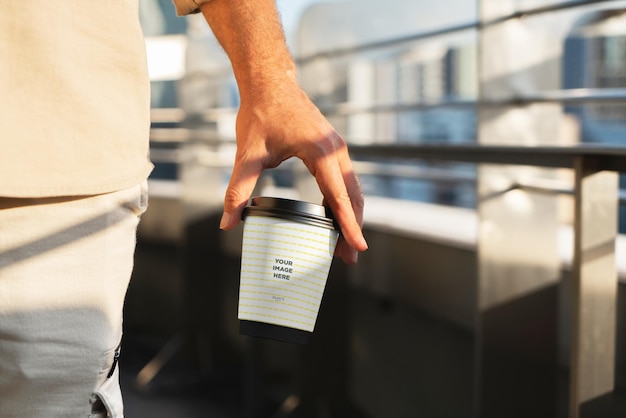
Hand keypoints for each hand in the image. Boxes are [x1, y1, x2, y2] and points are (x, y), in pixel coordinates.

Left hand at [199, 0, 367, 262]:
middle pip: (353, 196)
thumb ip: (238, 190)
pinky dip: (342, 199)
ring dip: (350, 214)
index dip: (348, 225)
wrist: (269, 81)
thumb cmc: (260, 113)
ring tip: (342, 242)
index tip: (358, 247)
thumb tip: (228, 222)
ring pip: (352, 188)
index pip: (339, 197)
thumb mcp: (248, 154)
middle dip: (353, 227)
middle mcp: (335, 150)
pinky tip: (332, 215)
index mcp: (320, 152)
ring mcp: (337, 147)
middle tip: (349, 257)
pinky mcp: (332, 147)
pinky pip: (344, 178)